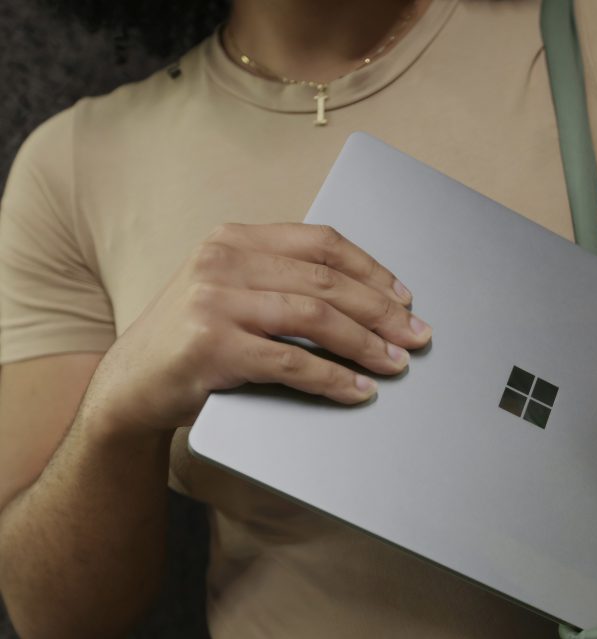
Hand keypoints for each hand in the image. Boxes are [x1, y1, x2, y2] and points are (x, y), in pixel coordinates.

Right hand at [84, 222, 432, 436]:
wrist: (129, 387)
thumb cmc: (192, 342)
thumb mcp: (230, 292)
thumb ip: (280, 281)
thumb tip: (365, 301)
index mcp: (233, 239)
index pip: (320, 242)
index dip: (371, 269)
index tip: (404, 296)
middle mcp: (223, 260)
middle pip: (326, 280)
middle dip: (382, 310)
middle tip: (416, 335)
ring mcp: (214, 301)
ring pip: (316, 317)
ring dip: (367, 343)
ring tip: (396, 363)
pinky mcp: (212, 346)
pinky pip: (293, 362)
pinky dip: (335, 378)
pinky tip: (359, 389)